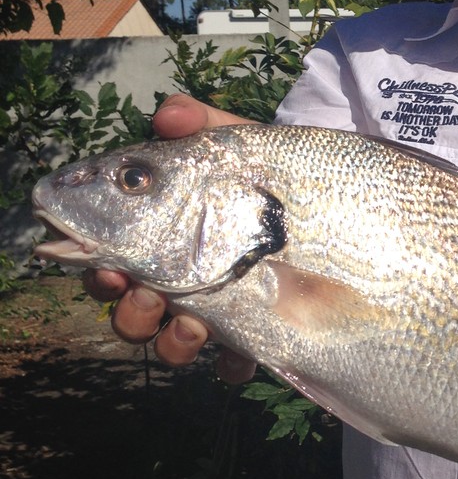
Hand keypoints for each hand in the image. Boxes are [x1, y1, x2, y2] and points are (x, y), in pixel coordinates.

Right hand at [82, 94, 256, 382]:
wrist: (340, 203)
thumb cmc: (272, 173)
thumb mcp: (242, 146)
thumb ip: (204, 125)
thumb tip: (169, 112)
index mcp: (164, 236)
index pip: (111, 258)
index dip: (96, 268)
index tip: (107, 266)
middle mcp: (182, 277)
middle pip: (132, 309)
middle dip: (129, 311)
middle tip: (145, 296)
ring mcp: (218, 309)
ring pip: (174, 342)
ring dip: (171, 341)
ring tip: (192, 325)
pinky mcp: (257, 334)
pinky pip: (233, 365)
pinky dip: (230, 366)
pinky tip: (241, 357)